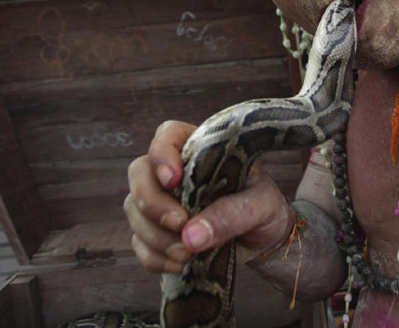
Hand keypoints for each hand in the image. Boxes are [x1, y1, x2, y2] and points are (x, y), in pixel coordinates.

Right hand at [124, 120, 292, 273]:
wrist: (264, 238)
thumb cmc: (263, 206)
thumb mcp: (261, 204)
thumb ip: (231, 213)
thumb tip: (190, 235)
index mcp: (198, 149)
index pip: (167, 135)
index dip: (162, 154)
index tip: (173, 180)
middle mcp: (173, 172)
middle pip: (139, 173)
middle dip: (152, 203)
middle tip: (180, 224)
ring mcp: (160, 201)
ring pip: (134, 211)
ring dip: (156, 236)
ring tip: (188, 254)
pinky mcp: (155, 232)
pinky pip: (139, 244)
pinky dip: (155, 258)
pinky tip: (181, 264)